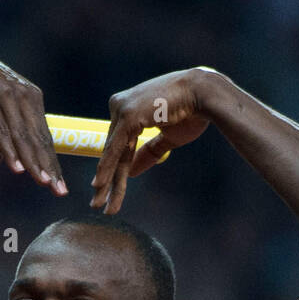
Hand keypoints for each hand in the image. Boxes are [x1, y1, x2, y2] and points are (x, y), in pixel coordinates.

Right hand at [0, 40, 65, 193]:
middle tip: (59, 191)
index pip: (44, 136)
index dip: (53, 162)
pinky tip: (18, 168)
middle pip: (38, 138)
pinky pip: (1, 130)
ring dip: (33, 162)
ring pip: (22, 136)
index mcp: (31, 98)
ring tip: (43, 183)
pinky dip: (9, 150)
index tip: (61, 187)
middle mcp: (23, 95)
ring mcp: (5, 96)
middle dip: (49, 166)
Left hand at [91, 68, 219, 212]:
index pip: (118, 146)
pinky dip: (108, 168)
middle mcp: (120, 107)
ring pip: (112, 153)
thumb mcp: (166, 139)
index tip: (108, 192)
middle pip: (112, 151)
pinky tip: (100, 186)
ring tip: (97, 204)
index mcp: (129, 110)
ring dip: (105, 181)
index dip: (113, 171)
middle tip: (96, 204)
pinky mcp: (128, 116)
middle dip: (106, 181)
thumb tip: (130, 173)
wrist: (202, 94)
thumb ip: (148, 153)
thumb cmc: (190, 112)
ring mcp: (122, 110)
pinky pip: (116, 149)